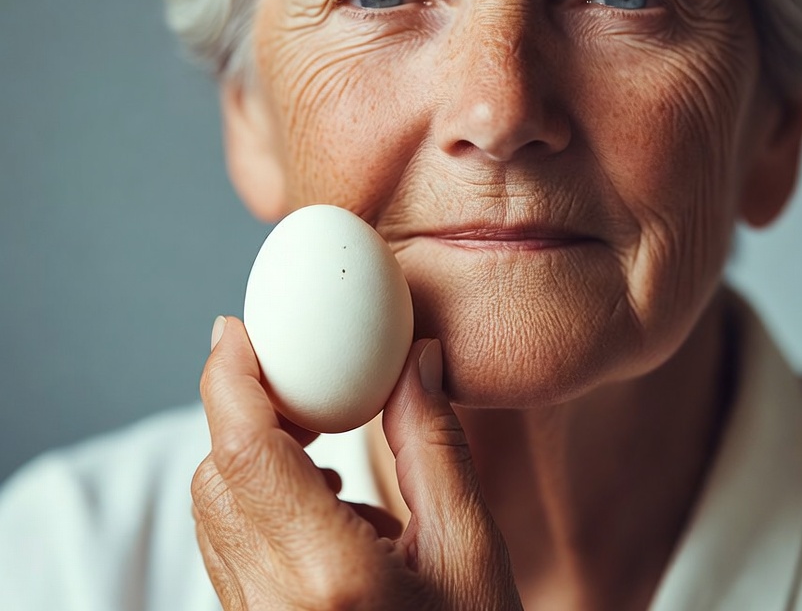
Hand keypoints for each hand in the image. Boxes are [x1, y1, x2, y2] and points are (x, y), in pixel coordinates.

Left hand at [191, 317, 522, 609]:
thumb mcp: (474, 550)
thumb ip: (435, 446)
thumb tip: (415, 359)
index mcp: (328, 579)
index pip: (246, 454)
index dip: (230, 379)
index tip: (234, 328)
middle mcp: (271, 607)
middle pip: (218, 475)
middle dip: (246, 410)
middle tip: (300, 376)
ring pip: (216, 512)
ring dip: (254, 456)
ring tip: (325, 446)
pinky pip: (229, 551)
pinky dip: (260, 503)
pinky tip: (328, 507)